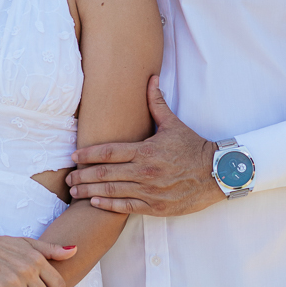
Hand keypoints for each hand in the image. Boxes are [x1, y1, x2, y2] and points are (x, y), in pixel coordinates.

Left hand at [66, 76, 222, 216]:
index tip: (73, 156)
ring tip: (75, 192)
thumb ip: (156, 103)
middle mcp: (145, 171)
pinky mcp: (156, 207)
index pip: (109, 152)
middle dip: (83, 176)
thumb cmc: (194, 147)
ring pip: (112, 192)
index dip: (88, 154)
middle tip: (68, 177)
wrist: (218, 173)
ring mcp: (150, 191)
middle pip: (105, 174)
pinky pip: (126, 207)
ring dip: (90, 192)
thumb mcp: (173, 124)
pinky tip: (94, 203)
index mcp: (146, 150)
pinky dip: (108, 206)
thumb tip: (150, 79)